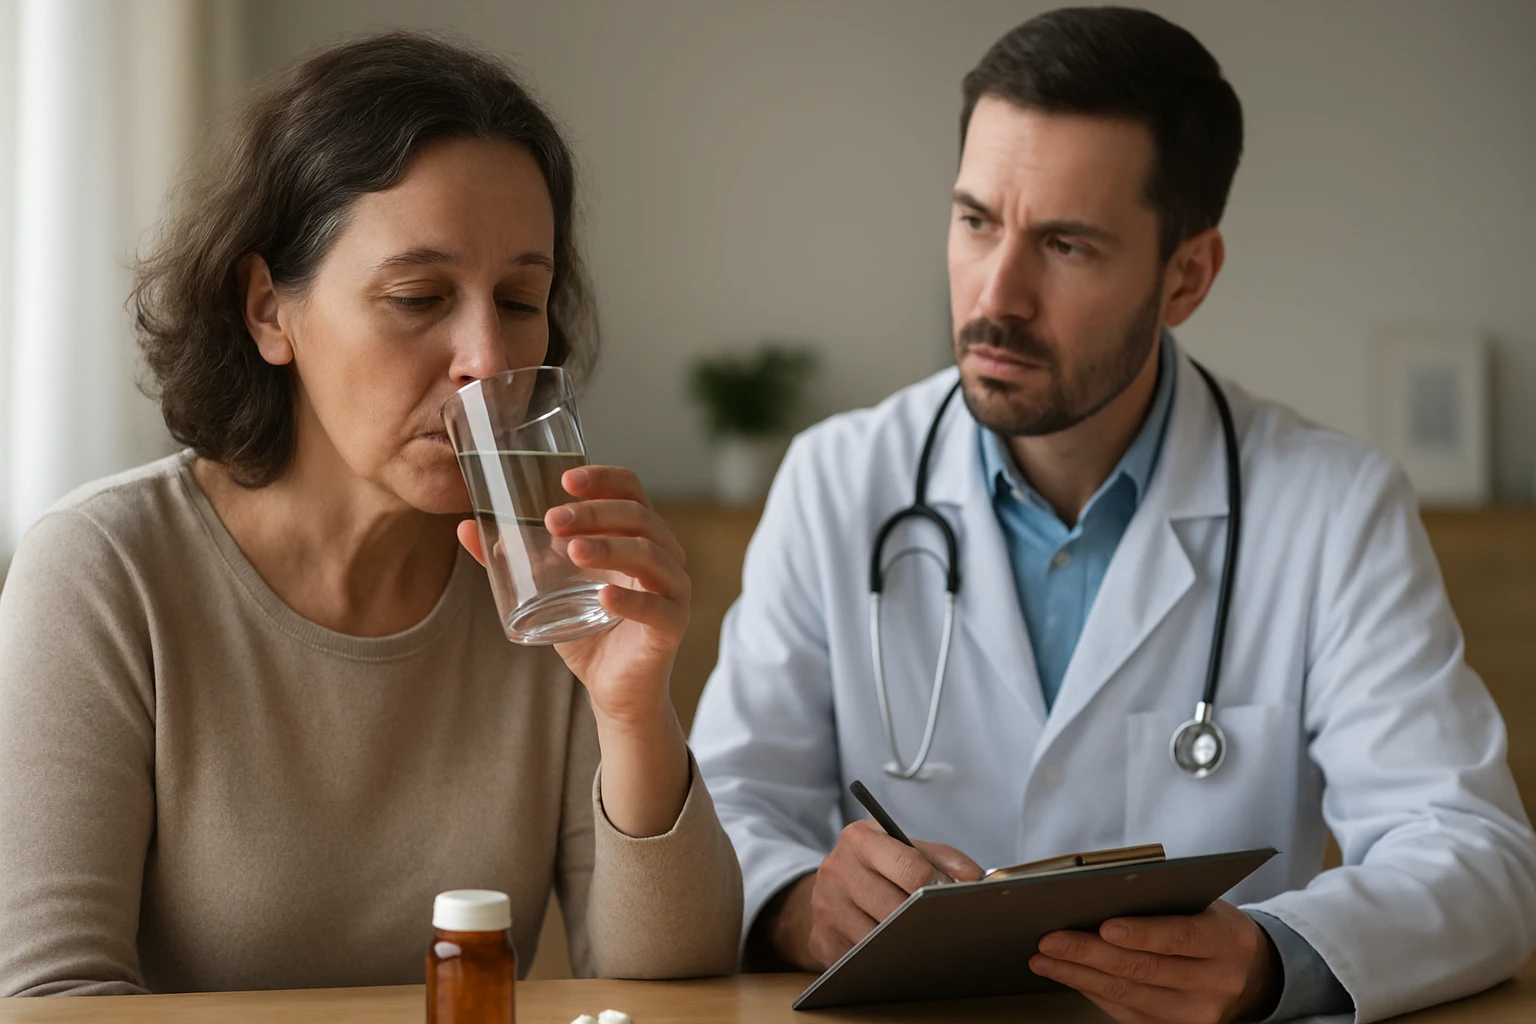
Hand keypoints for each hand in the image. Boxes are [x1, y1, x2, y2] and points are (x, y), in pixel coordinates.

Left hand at [458, 464, 691, 836]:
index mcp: (638, 535)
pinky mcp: (672, 626)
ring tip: (571, 551)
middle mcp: (663, 555)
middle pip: (638, 517)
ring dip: (610, 547)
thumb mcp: (548, 588)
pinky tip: (605, 595)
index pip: (631, 490)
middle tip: (553, 519)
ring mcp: (673, 590)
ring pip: (649, 555)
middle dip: (595, 513)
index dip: (603, 478)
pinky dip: (631, 599)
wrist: (614, 688)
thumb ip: (515, 559)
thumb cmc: (586, 628)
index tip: (565, 480)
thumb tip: (464, 528)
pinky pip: (656, 607)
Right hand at [766, 819, 983, 972]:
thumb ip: (942, 858)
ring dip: (907, 944)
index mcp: (860, 839)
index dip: (939, 888)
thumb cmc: (875, 867)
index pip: (910, 867)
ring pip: (879, 938)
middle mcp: (837, 870)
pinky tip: (901, 957)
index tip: (957, 900)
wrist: (825, 889)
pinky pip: (864, 960)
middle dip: (925, 920)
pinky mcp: (824, 942)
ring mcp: (826, 908)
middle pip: (894, 906)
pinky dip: (886, 960)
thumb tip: (976, 880)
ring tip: (928, 944)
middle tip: (949, 929)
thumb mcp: (902, 848)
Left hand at [1029, 900, 1280, 1023]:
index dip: (1142, 933)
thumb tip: (1096, 896)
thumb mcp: (1203, 903)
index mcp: (1227, 940)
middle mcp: (1217, 982)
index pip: (1181, 936)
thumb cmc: (1212, 925)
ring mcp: (1198, 1014)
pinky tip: (1070, 977)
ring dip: (1080, 976)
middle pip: (1145, 970)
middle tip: (1050, 941)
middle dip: (1090, 954)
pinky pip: (1128, 1014)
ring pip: (1130, 996)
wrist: (1250, 973)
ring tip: (1045, 960)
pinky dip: (1094, 993)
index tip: (1104, 926)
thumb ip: (1161, 900)